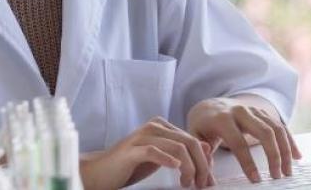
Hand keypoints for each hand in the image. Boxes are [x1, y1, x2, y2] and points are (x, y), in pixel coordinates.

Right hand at [80, 117, 214, 189]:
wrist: (102, 170)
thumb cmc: (131, 165)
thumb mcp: (161, 156)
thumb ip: (181, 149)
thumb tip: (207, 147)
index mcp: (162, 126)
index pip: (192, 139)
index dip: (205, 160)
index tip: (208, 180)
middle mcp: (154, 126)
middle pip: (188, 142)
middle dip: (201, 166)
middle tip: (202, 186)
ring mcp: (142, 136)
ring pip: (177, 147)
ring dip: (189, 168)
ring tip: (188, 184)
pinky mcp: (132, 150)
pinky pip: (153, 151)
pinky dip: (168, 160)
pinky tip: (175, 168)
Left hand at [187, 97, 301, 182]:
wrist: (209, 105)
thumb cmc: (203, 125)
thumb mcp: (195, 137)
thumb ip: (201, 153)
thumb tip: (205, 173)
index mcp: (221, 118)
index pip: (237, 141)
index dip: (247, 162)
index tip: (256, 180)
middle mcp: (239, 111)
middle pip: (263, 131)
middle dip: (273, 154)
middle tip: (277, 177)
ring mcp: (253, 110)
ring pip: (275, 127)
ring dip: (285, 150)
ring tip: (287, 172)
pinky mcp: (262, 112)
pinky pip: (280, 125)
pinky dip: (290, 140)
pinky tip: (297, 156)